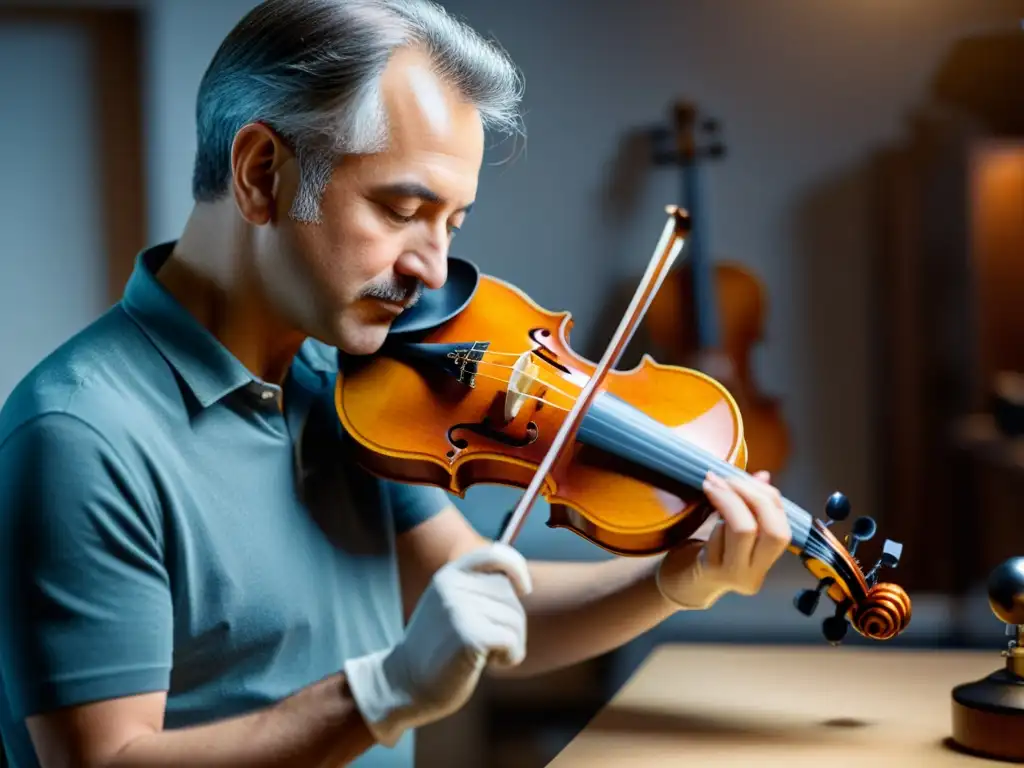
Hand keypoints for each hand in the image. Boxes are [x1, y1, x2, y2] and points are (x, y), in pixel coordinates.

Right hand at [343, 543, 530, 746]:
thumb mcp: (451, 608)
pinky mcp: (469, 636)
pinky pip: (512, 640)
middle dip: (511, 621)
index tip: (525, 589)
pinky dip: (511, 656)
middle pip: (510, 594)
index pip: (494, 554)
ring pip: (515, 619)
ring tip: (482, 654)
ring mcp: (458, 610)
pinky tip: (488, 664)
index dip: (516, 567)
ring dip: (511, 642)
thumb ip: (478, 590)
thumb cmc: (438, 649)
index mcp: (448, 575)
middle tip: (487, 642)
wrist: (405, 685)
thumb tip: (523, 583)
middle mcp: (452, 587)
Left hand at [656, 470, 790, 609]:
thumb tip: (762, 476)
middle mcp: (756, 573)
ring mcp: (735, 574)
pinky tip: (706, 500)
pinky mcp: (711, 569)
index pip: (783, 528)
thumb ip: (750, 505)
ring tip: (713, 483)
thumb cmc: (709, 552)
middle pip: (774, 531)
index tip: (747, 477)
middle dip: (753, 496)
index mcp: (766, 561)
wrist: (682, 584)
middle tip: (728, 478)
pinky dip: (715, 513)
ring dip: (730, 498)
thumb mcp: (732, 528)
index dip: (769, 498)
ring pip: (744, 530)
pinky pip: (718, 533)